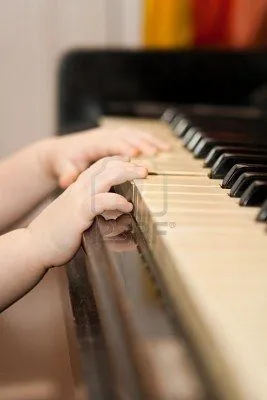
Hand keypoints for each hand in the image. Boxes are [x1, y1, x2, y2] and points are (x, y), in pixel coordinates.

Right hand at [27, 157, 146, 267]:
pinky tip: (127, 206)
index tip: (133, 160)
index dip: (117, 160)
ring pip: (106, 177)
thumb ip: (94, 211)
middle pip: (106, 166)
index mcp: (78, 187)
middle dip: (128, 163)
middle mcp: (79, 188)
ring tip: (143, 175)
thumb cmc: (57, 233)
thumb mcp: (77, 215)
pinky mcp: (79, 213)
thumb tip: (116, 215)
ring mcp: (79, 199)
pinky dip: (117, 200)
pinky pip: (102, 201)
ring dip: (127, 172)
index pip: (100, 166)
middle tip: (145, 167)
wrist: (34, 245)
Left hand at [43, 126, 168, 188]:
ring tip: (166, 150)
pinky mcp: (117, 137)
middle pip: (127, 137)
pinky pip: (137, 135)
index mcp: (93, 143)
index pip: (110, 144)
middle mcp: (104, 135)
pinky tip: (163, 147)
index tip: (135, 155)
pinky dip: (151, 140)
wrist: (62, 151)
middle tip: (157, 154)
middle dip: (142, 145)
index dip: (122, 149)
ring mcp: (112, 134)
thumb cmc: (65, 161)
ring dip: (150, 141)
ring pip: (134, 134)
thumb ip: (67, 174)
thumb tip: (67, 180)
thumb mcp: (63, 168)